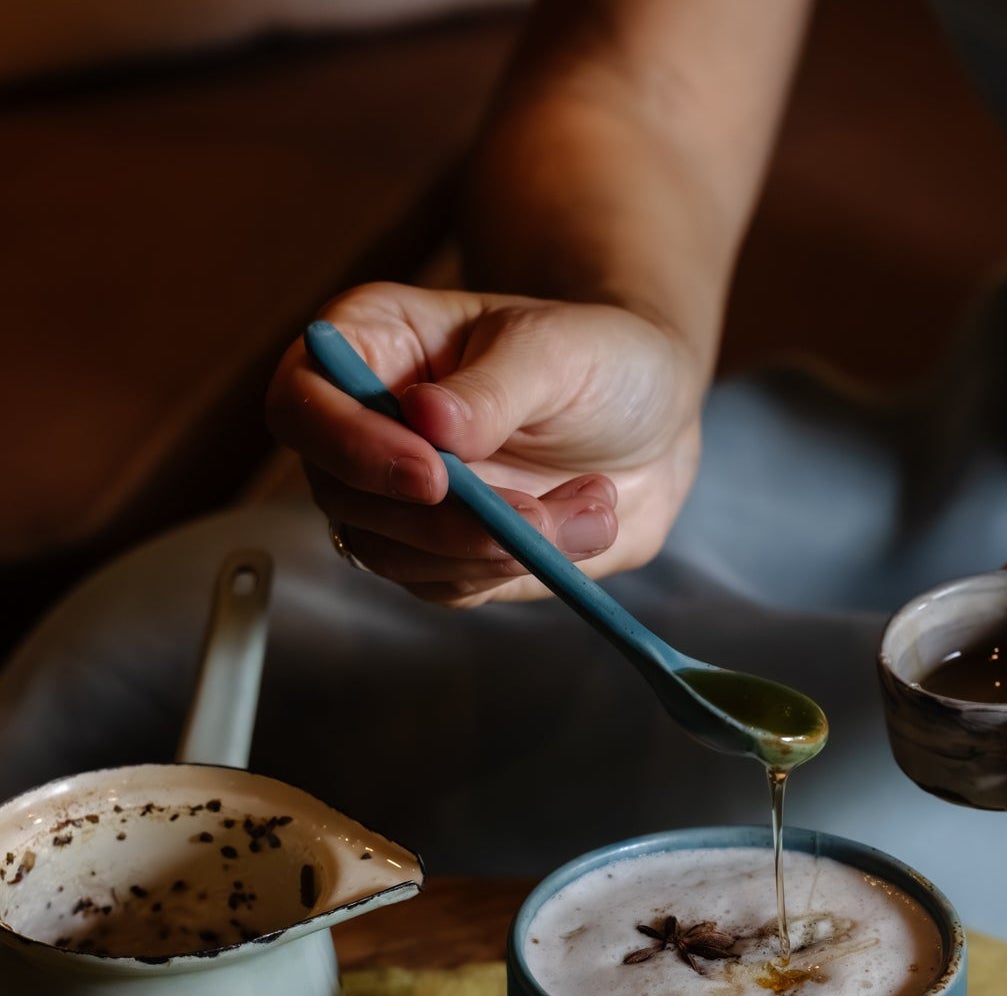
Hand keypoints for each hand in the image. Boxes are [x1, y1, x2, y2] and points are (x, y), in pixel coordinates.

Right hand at [266, 282, 705, 606]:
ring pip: (394, 556)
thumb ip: (493, 389)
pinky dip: (515, 570)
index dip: (350, 447)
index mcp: (372, 346)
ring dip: (493, 551)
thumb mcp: (558, 351)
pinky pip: (447, 586)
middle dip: (447, 521)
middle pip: (343, 497)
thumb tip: (427, 420)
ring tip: (590, 506)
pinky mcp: (440, 554)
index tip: (434, 476)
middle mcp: (366, 427)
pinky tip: (583, 525)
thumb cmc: (597, 357)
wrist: (653, 421)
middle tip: (540, 514)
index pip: (301, 403)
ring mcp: (397, 499)